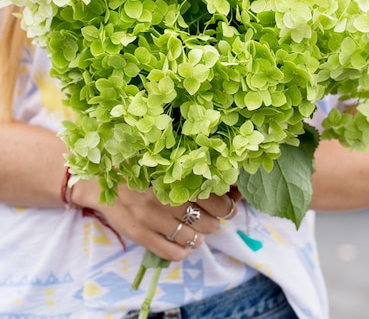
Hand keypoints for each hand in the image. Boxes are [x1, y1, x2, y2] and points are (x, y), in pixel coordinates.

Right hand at [72, 179, 238, 260]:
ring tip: (198, 224)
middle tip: (215, 213)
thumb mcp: (162, 157)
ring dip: (202, 234)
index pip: (213, 197)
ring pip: (194, 238)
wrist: (99, 179)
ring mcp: (151, 219)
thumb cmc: (136, 163)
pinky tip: (184, 241)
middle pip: (208, 220)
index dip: (226, 202)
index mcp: (172, 175)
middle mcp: (163, 198)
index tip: (229, 201)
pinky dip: (185, 250)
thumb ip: (189, 164)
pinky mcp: (140, 235)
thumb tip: (225, 176)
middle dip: (217, 219)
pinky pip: (173, 253)